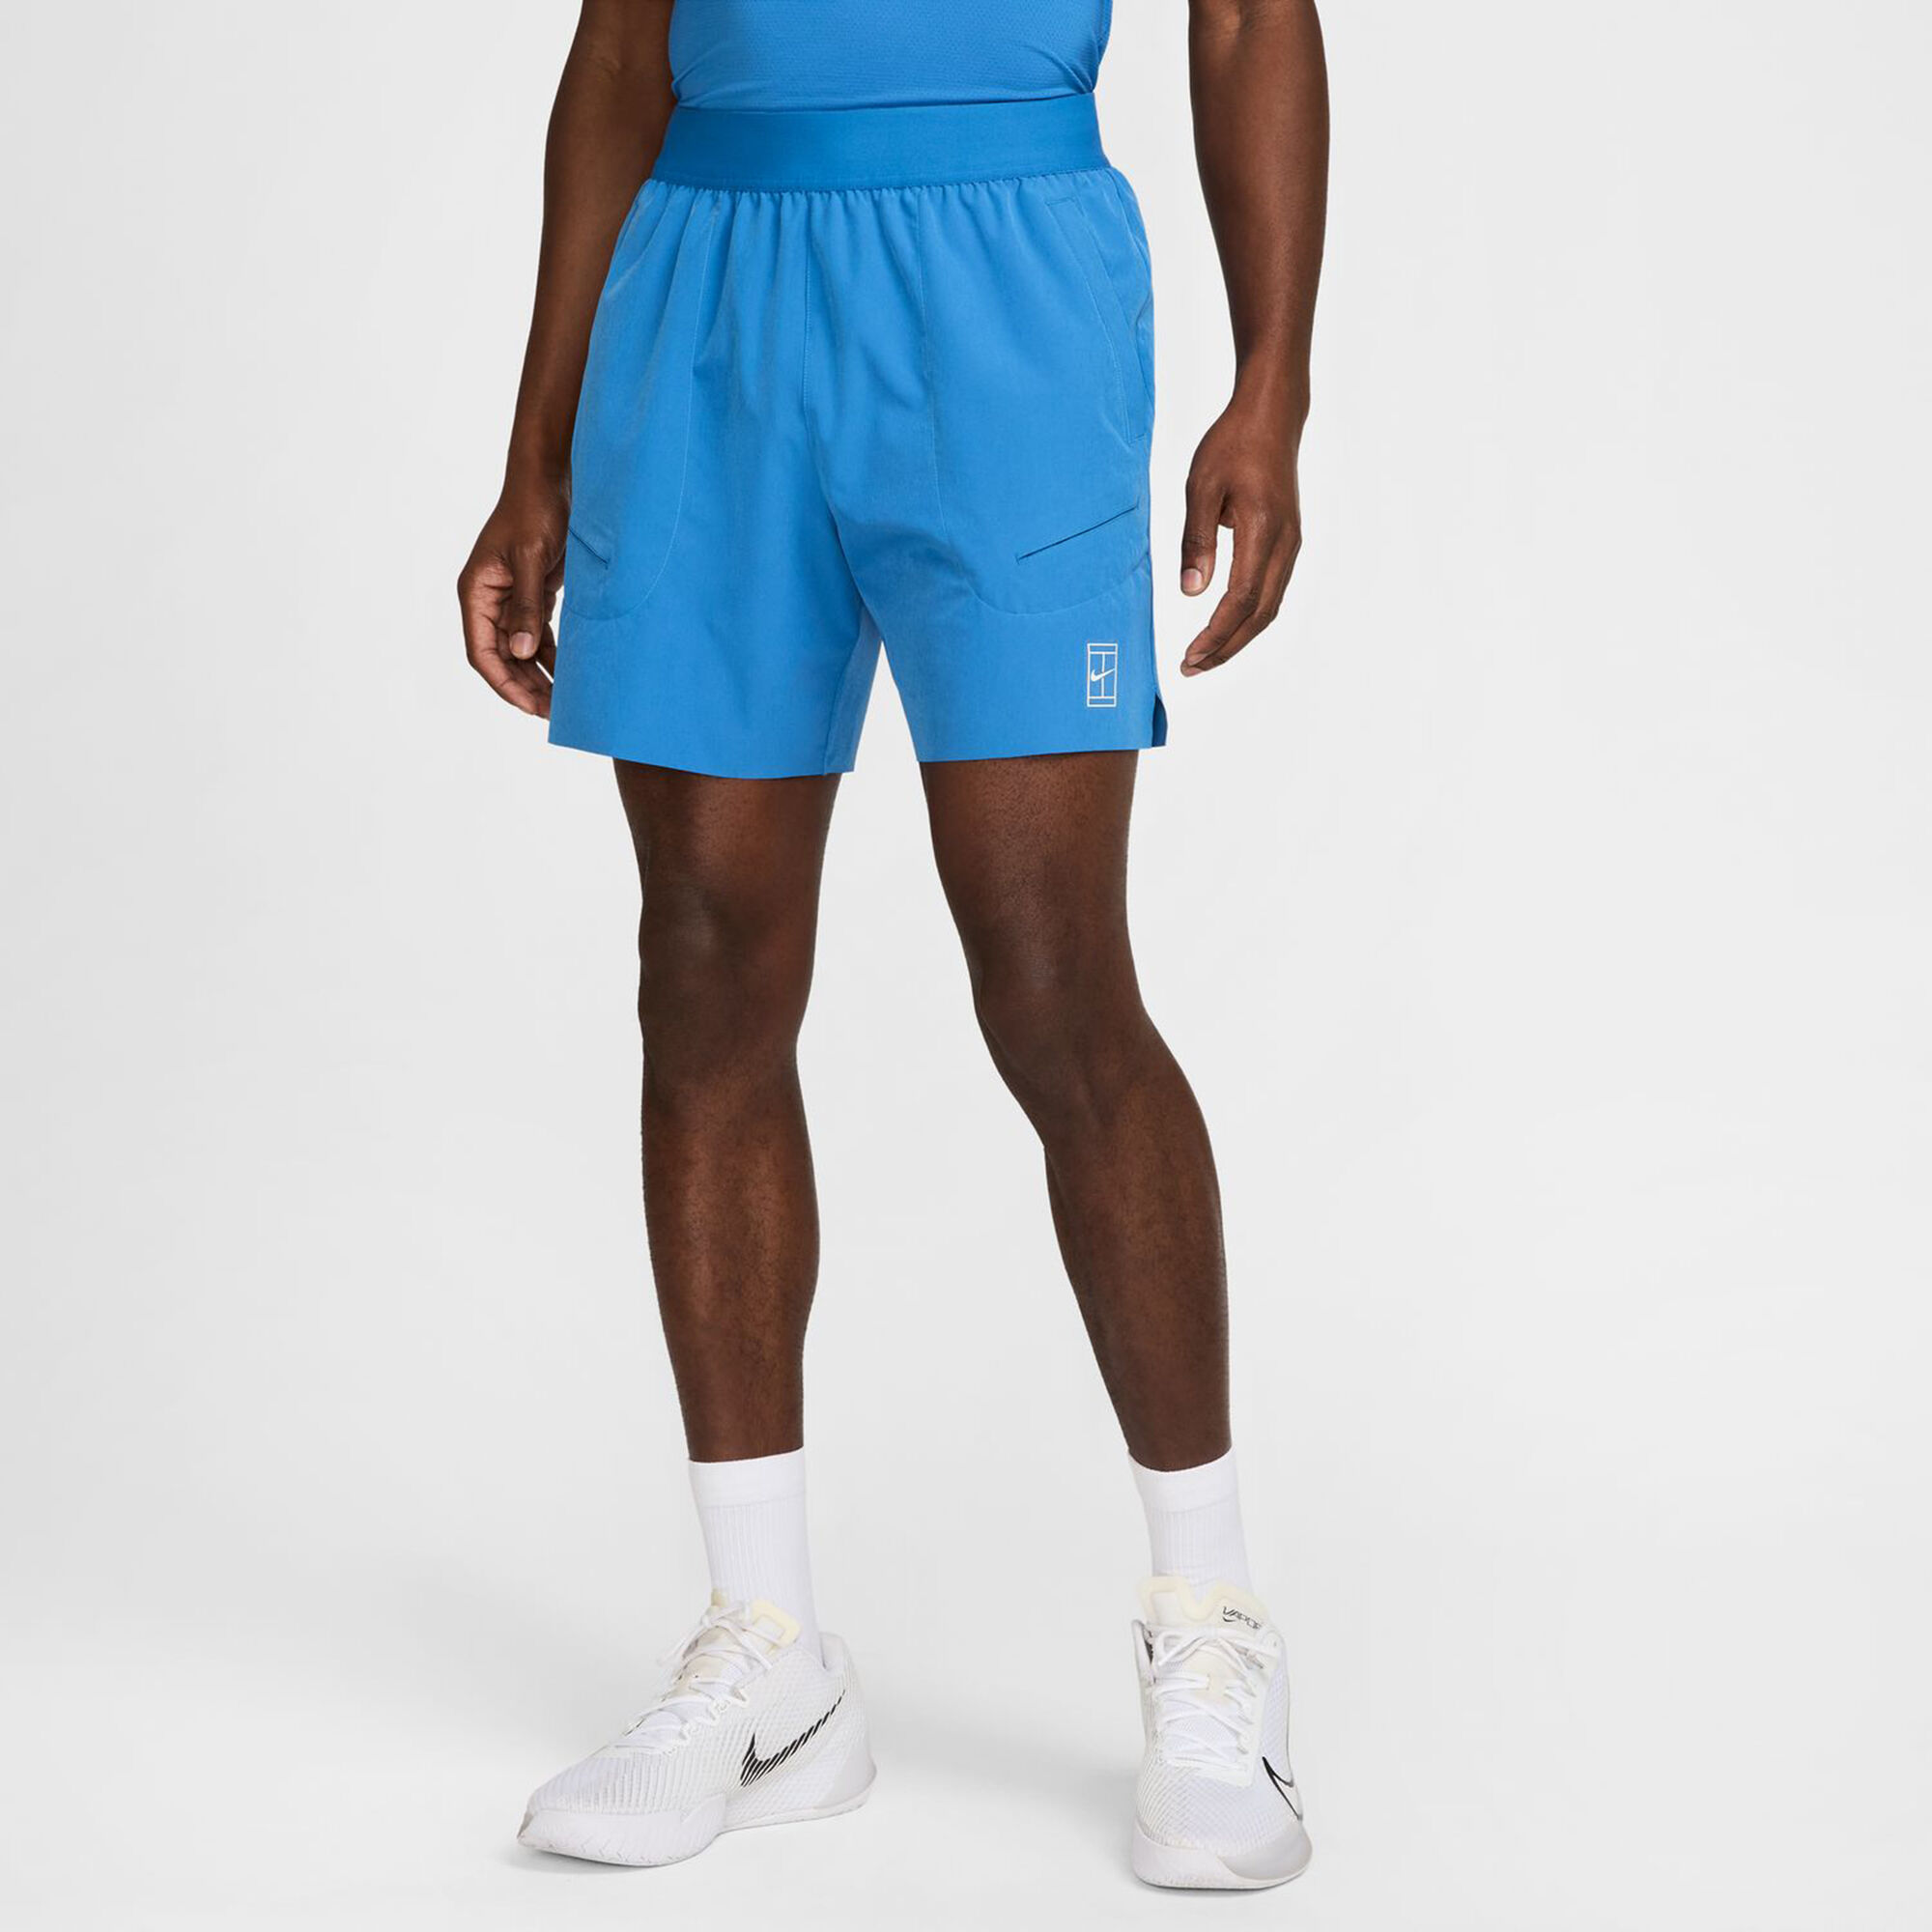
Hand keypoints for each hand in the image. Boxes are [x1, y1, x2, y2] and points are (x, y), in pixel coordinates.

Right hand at [457, 476, 567, 717]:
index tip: (530, 706)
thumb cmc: (535, 510)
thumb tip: (520, 653)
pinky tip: (570, 673)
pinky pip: (539, 635)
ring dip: (540, 676)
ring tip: (564, 701)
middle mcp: (489, 600)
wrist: (551, 480)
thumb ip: (526, 607)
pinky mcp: (533, 593)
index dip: (504, 683)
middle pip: (501, 658)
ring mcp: (510, 598)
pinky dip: (553, 655)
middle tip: (554, 713)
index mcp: (476, 592)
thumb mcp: (531, 559)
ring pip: (521, 650)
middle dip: (525, 686)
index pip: (482, 651)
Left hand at [1178, 391, 1304, 675]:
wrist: (1271, 415)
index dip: (1217, 634)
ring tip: (1206, 655)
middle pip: (1260, 613)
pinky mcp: (1289, 540)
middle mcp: (1285, 543)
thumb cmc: (1232, 444)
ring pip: (1269, 606)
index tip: (1191, 655)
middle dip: (1227, 646)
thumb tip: (1191, 592)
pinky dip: (1250, 616)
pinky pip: (1272, 590)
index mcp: (1263, 530)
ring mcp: (1291, 543)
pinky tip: (1227, 625)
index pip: (1242, 599)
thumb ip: (1196, 540)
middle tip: (1192, 667)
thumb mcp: (1200, 486)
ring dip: (1239, 635)